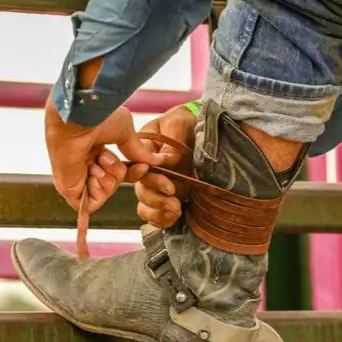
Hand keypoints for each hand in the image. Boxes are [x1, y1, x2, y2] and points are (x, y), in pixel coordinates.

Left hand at [45, 100, 166, 212]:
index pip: (119, 170)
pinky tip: (93, 175)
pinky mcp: (69, 189)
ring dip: (107, 178)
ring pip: (104, 193)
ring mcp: (76, 176)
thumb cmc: (98, 117)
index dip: (133, 172)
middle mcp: (84, 163)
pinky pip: (91, 204)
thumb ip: (139, 150)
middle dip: (117, 172)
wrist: (78, 118)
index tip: (143, 167)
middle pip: (113, 182)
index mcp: (95, 148)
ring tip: (95, 162)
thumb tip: (156, 161)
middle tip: (105, 157)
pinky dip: (98, 192)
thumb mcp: (126, 132)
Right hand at [128, 104, 196, 227]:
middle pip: (141, 191)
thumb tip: (167, 160)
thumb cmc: (187, 122)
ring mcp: (158, 186)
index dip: (149, 179)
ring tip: (175, 210)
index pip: (138, 170)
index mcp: (144, 152)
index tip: (167, 184)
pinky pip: (157, 215)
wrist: (203, 132)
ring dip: (158, 212)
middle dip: (156, 198)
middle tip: (173, 199)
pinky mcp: (170, 198)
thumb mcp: (179, 122)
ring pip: (145, 206)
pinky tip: (175, 217)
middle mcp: (148, 171)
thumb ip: (172, 137)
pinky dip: (163, 220)